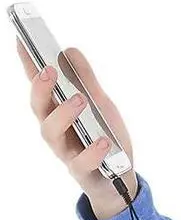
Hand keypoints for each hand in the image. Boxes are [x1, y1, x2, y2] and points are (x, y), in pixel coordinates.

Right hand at [16, 38, 137, 206]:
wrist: (118, 180)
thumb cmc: (103, 138)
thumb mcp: (100, 104)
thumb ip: (85, 80)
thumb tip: (68, 50)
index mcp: (58, 112)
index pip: (40, 85)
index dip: (28, 63)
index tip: (22, 39)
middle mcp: (57, 131)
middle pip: (39, 108)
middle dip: (40, 88)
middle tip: (49, 70)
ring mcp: (67, 152)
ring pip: (52, 134)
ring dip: (64, 114)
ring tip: (80, 99)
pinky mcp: (83, 172)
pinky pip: (82, 163)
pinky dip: (92, 151)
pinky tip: (103, 141)